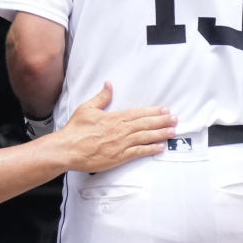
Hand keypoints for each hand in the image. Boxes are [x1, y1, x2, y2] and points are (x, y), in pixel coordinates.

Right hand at [56, 82, 175, 172]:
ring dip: (160, 134)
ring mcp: (120, 144)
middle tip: (175, 119)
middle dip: (161, 121)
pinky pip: (138, 152)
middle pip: (145, 124)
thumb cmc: (75, 130)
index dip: (152, 111)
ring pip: (145, 137)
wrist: (67, 149)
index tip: (164, 110)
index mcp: (113, 118)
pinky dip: (150, 150)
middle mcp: (120, 130)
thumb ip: (101, 97)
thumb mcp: (87, 108)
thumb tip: (109, 85)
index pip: (138, 113)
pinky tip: (160, 147)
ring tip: (172, 131)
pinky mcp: (118, 157)